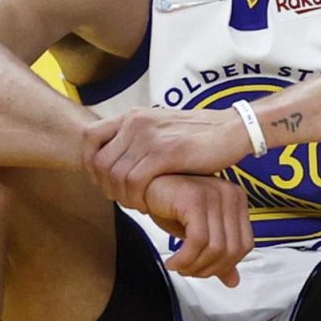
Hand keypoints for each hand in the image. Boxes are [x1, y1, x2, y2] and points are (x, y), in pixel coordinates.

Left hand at [83, 107, 251, 209]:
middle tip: (123, 199)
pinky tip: (148, 204)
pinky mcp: (165, 153)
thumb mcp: (161, 129)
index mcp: (134, 116)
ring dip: (123, 197)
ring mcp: (150, 137)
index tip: (103, 181)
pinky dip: (137, 198)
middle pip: (99, 162)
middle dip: (106, 187)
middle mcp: (136, 122)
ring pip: (116, 176)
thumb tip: (119, 160)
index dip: (89, 163)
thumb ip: (139, 139)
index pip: (90, 137)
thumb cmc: (199, 136)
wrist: (231, 130)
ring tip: (138, 204)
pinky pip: (135, 182)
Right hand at [141, 174, 254, 287]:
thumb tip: (233, 281)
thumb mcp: (198, 232)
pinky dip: (185, 259)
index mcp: (237, 201)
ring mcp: (214, 194)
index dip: (225, 266)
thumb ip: (218, 254)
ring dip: (194, 266)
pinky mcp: (196, 199)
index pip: (245, 245)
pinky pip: (197, 241)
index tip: (204, 271)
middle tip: (188, 272)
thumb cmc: (170, 205)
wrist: (142, 187)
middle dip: (208, 270)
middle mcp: (230, 194)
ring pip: (215, 248)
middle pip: (231, 250)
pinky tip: (172, 262)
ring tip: (179, 267)